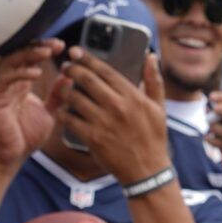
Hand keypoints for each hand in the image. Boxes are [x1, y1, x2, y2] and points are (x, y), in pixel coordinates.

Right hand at [0, 42, 59, 167]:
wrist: (10, 157)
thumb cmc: (26, 136)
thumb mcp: (48, 112)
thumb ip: (57, 96)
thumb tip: (69, 79)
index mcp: (21, 83)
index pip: (30, 57)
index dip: (44, 47)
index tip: (62, 45)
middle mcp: (9, 82)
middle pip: (19, 52)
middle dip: (38, 45)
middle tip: (56, 44)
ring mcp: (0, 89)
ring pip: (10, 61)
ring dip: (29, 54)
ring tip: (47, 52)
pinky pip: (4, 79)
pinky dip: (20, 73)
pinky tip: (36, 73)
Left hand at [58, 49, 170, 184]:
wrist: (147, 171)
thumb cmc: (153, 139)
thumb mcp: (159, 108)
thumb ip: (153, 81)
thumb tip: (151, 57)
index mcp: (133, 96)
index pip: (105, 70)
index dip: (88, 58)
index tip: (77, 51)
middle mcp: (117, 106)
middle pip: (87, 80)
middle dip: (72, 69)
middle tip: (66, 67)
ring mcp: (104, 122)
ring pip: (76, 98)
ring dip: (65, 90)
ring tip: (62, 87)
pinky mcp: (93, 138)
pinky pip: (71, 120)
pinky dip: (63, 113)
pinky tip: (62, 110)